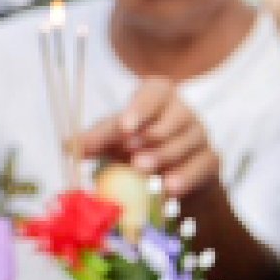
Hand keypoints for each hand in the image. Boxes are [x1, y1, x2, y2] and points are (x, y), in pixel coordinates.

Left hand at [77, 77, 219, 204]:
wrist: (163, 182)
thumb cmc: (133, 151)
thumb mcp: (111, 143)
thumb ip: (94, 142)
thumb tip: (69, 146)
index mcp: (158, 99)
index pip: (156, 91)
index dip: (142, 106)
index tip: (125, 127)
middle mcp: (183, 113)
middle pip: (178, 116)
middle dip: (155, 136)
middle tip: (133, 155)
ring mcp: (200, 136)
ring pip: (191, 140)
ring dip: (166, 156)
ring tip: (144, 171)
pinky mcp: (210, 160)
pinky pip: (203, 164)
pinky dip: (186, 176)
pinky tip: (169, 189)